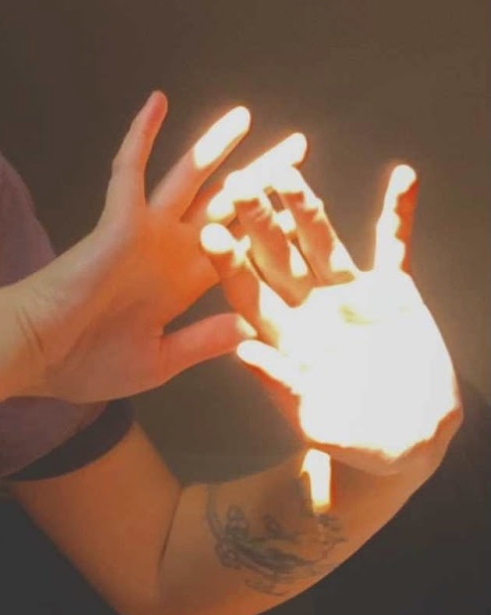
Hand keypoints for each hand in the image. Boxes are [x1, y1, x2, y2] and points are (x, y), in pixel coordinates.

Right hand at [6, 92, 301, 402]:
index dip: (271, 229)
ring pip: (189, 179)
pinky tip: (158, 101)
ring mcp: (144, 233)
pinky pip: (131, 169)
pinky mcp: (118, 222)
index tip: (309, 208)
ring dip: (216, 146)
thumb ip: (202, 341)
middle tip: (298, 147)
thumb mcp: (158, 361)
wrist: (33, 355)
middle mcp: (167, 252)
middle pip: (226, 205)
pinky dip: (141, 135)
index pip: (237, 249)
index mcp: (180, 285)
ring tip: (246, 115)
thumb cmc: (84, 365)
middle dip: (262, 177)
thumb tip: (248, 325)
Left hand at [200, 159, 461, 476]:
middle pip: (276, 256)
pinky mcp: (392, 295)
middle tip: (235, 181)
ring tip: (288, 168)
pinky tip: (401, 176)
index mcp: (282, 338)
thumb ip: (282, 386)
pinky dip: (399, 214)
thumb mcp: (314, 422)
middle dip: (257, 220)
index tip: (208, 231)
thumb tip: (244, 352)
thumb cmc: (354, 444)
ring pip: (322, 243)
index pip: (247, 292)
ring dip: (307, 207)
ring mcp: (348, 298)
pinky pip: (395, 247)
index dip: (228, 262)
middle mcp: (308, 310)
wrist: (407, 445)